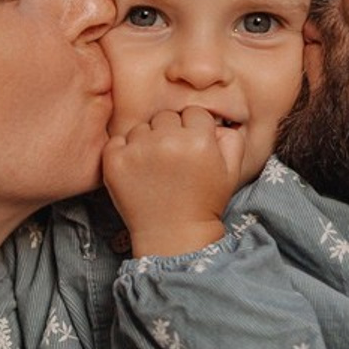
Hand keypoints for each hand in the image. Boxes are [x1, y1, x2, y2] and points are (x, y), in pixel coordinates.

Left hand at [103, 107, 245, 255]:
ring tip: (154, 168)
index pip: (193, 113)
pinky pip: (117, 140)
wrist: (174, 235)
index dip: (193, 130)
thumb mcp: (231, 172)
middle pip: (166, 117)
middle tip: (172, 160)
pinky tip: (136, 170)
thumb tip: (217, 122)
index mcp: (199, 140)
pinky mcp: (115, 161)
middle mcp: (168, 140)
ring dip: (146, 142)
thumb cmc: (204, 203)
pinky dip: (123, 152)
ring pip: (141, 128)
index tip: (190, 149)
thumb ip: (232, 140)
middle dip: (169, 133)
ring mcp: (139, 150)